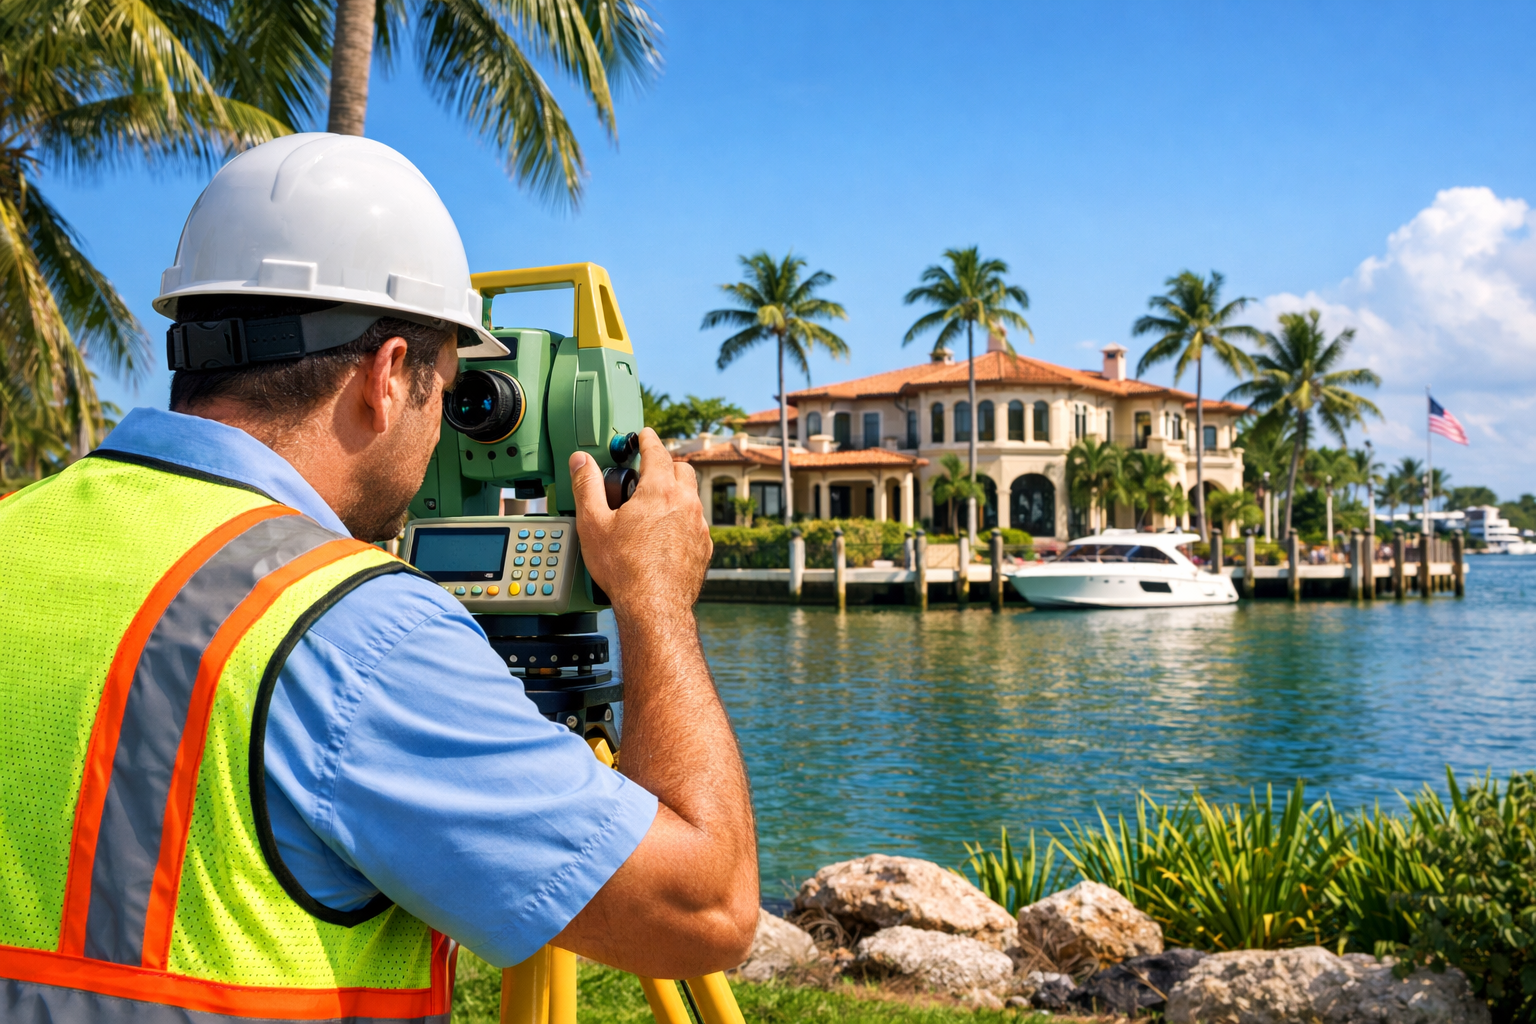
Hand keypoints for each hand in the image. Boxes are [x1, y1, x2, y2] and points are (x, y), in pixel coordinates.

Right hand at [568, 429, 711, 622]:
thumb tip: (581, 461)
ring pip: (691, 496)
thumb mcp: (593, 523)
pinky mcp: (704, 548)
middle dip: (666, 464)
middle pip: (682, 469)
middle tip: (647, 472)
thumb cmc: (625, 569)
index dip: (648, 439)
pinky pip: (696, 523)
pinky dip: (683, 519)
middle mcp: (686, 503)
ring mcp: (699, 526)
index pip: (657, 451)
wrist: (654, 607)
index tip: (644, 435)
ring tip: (654, 505)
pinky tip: (666, 533)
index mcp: (659, 490)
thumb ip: (587, 486)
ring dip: (675, 493)